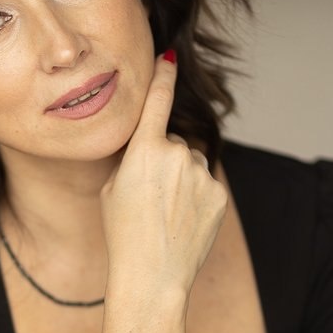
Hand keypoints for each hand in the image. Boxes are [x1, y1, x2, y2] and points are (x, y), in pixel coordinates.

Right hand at [100, 50, 226, 302]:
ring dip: (182, 180)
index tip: (169, 55)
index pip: (158, 100)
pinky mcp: (218, 194)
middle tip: (149, 198)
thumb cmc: (123, 235)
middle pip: (173, 143)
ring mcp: (202, 174)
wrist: (152, 276)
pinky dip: (196, 198)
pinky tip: (183, 222)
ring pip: (191, 165)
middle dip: (164, 161)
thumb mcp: (113, 189)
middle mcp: (178, 154)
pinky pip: (205, 184)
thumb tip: (150, 147)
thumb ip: (134, 159)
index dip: (163, 75)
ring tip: (166, 214)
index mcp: (144, 150)